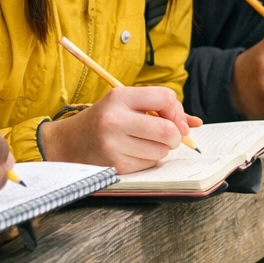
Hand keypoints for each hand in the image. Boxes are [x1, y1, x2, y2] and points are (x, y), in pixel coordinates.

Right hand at [39, 86, 193, 172]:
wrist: (67, 143)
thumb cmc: (103, 120)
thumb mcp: (125, 104)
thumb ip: (159, 109)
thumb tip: (196, 123)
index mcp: (119, 97)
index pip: (165, 98)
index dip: (176, 110)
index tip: (172, 118)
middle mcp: (115, 119)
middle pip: (167, 130)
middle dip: (175, 135)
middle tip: (168, 136)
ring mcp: (114, 144)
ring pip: (161, 150)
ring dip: (160, 149)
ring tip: (144, 143)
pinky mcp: (115, 165)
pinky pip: (149, 164)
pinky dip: (148, 160)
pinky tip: (132, 153)